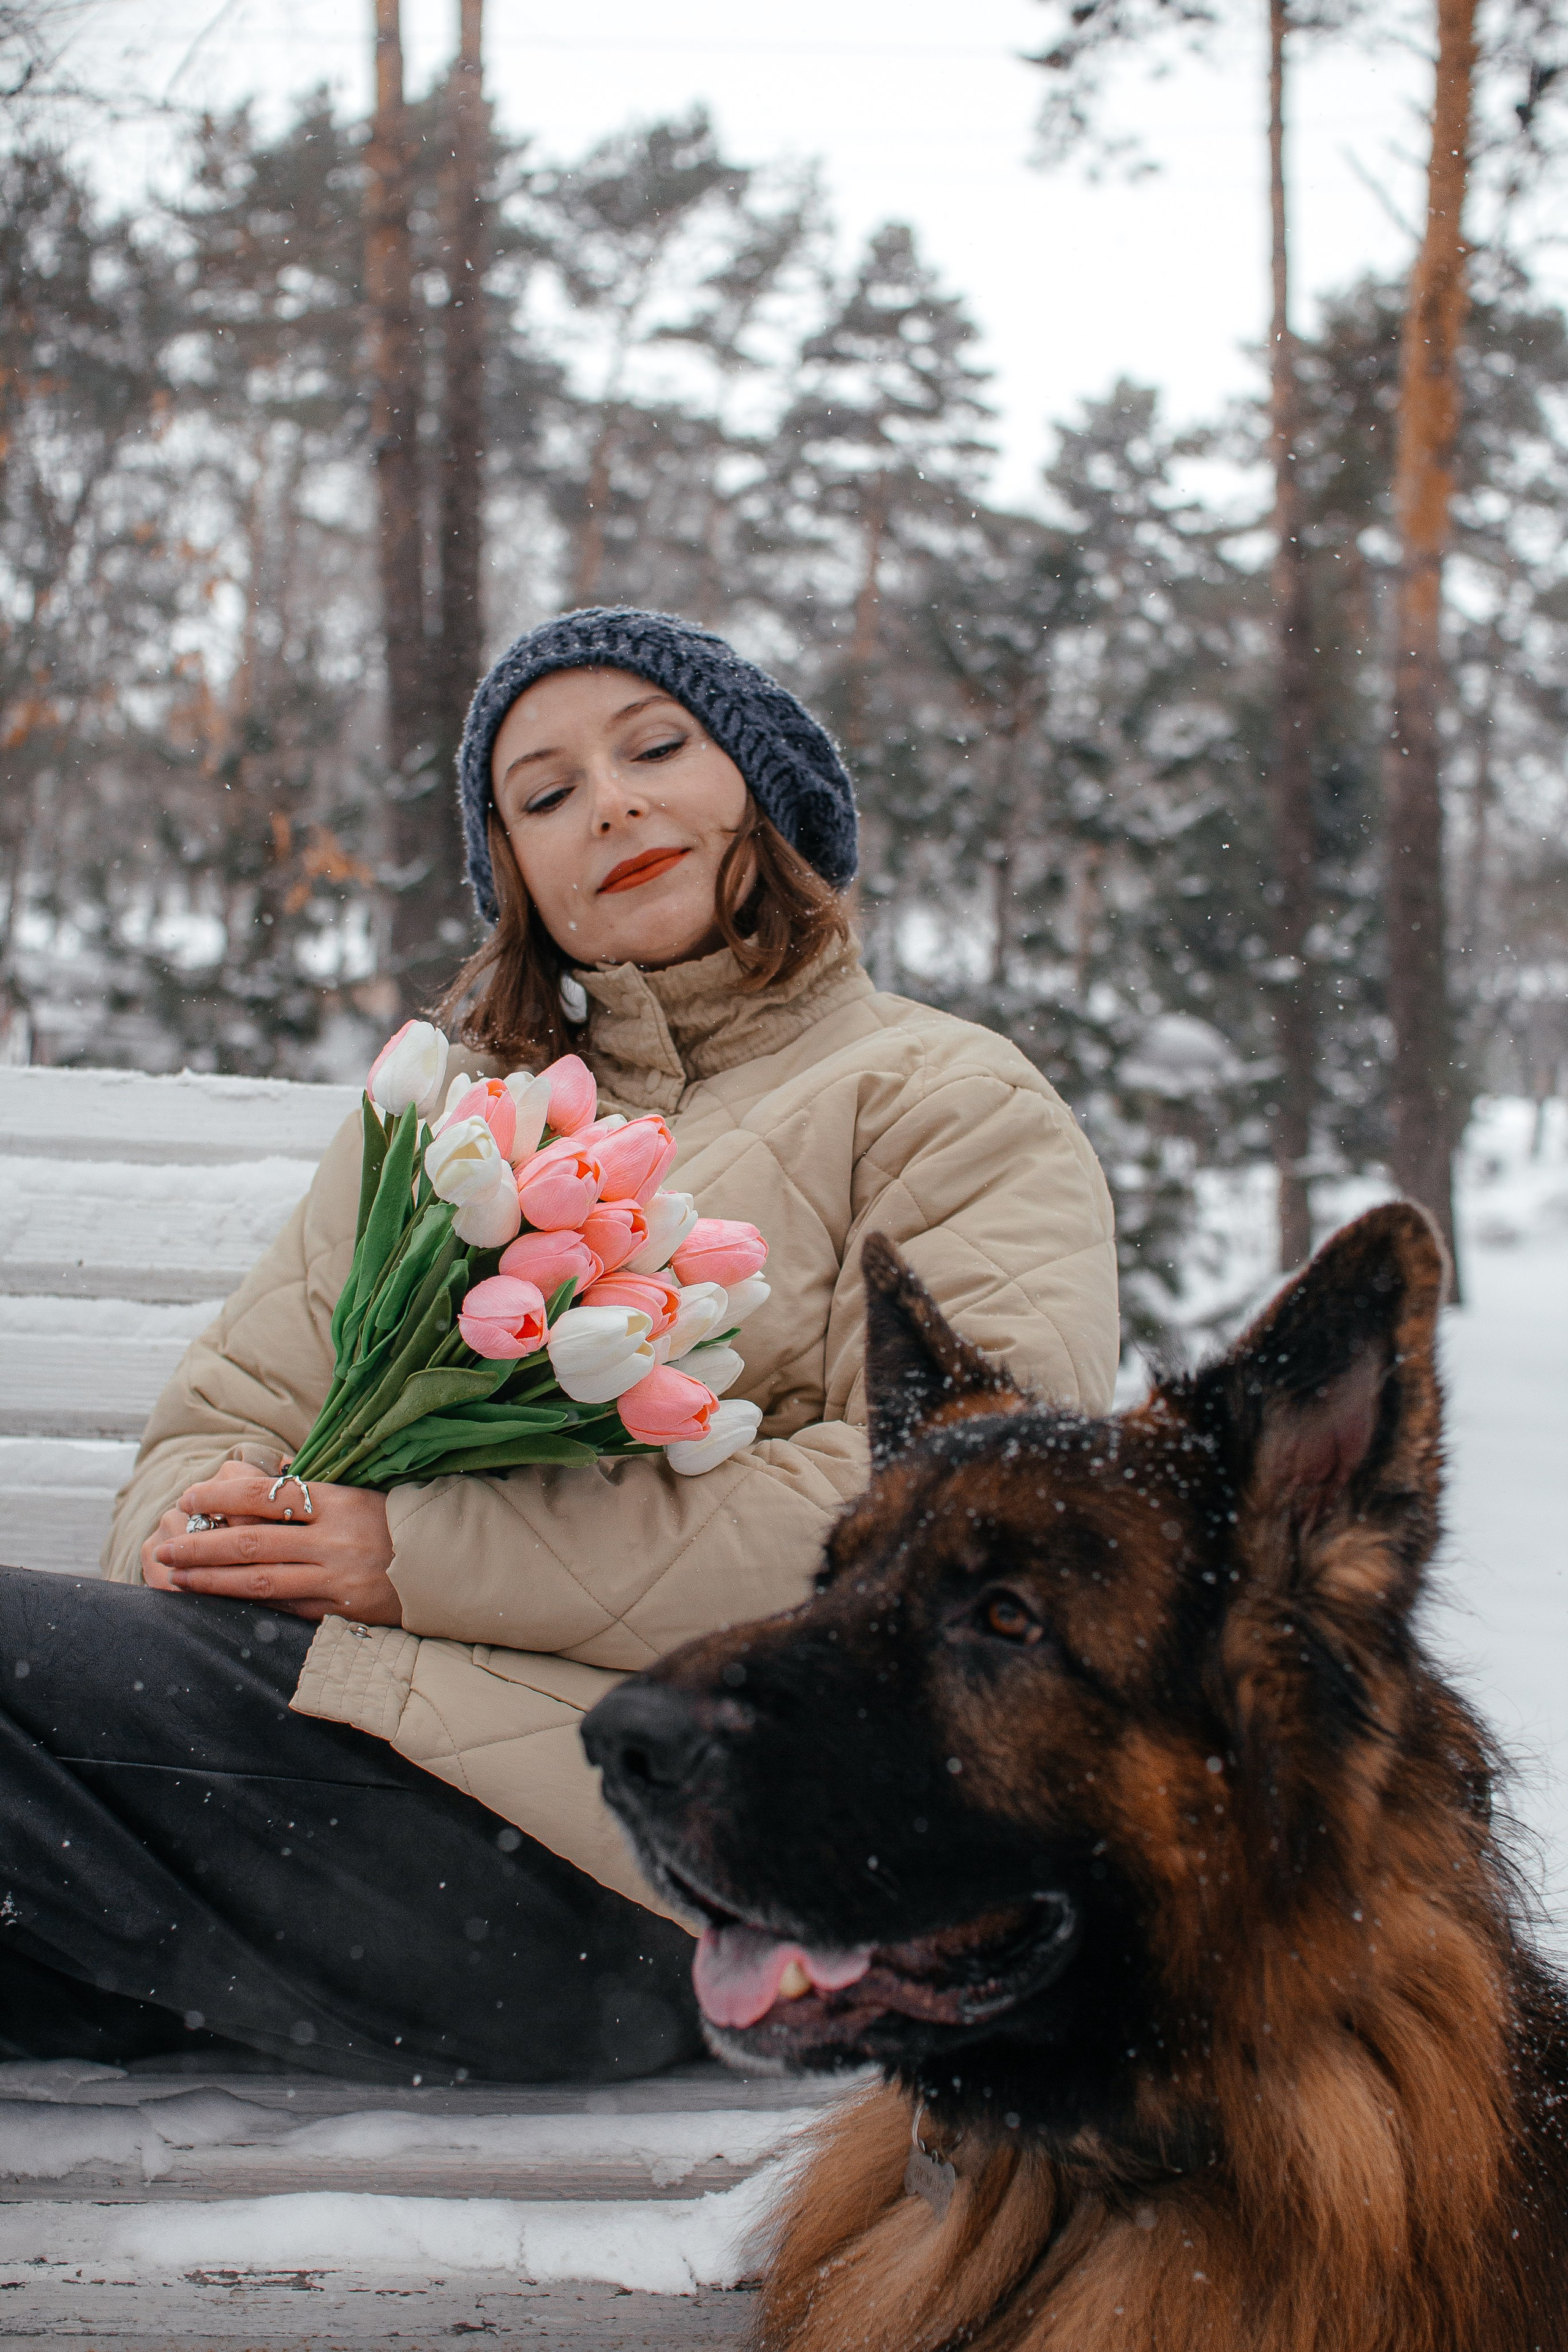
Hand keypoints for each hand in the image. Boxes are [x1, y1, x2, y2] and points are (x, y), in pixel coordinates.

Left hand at [142, 1460, 401, 1625]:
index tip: (188, 1499)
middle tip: (163, 1547)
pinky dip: (249, 1603)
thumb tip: (247, 1480)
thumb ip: (306, 1489)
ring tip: (177, 1577)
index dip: (220, 1497)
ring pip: (261, 1581)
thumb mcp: (356, 1491)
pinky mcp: (341, 1611)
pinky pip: (286, 1607)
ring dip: (212, 1581)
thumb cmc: (393, 1519)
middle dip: (200, 1546)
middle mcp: (335, 1540)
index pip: (266, 1495)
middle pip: (251, 1543)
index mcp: (339, 1501)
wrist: (445, 1564)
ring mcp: (337, 1579)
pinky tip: (219, 1602)